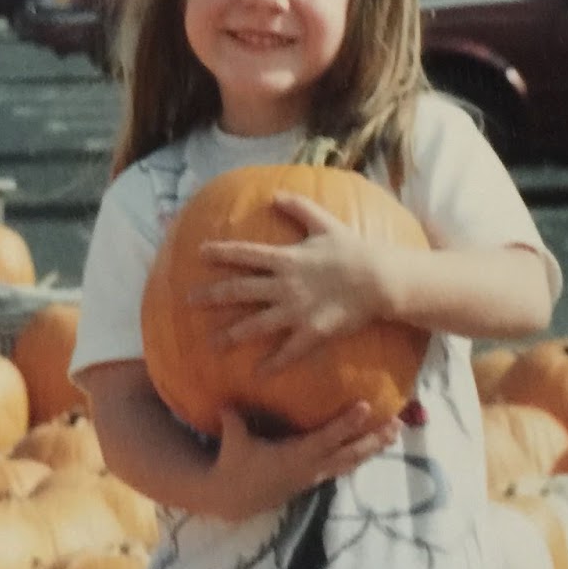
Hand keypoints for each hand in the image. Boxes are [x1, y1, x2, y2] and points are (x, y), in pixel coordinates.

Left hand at [192, 191, 397, 373]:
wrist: (379, 279)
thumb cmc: (353, 250)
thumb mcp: (325, 223)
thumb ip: (300, 208)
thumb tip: (276, 193)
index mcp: (286, 259)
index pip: (245, 254)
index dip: (221, 253)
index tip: (198, 253)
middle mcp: (285, 285)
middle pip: (240, 291)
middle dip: (212, 295)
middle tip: (188, 300)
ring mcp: (296, 311)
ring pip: (255, 325)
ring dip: (231, 335)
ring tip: (210, 345)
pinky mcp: (311, 332)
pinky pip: (287, 352)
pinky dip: (272, 365)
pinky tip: (257, 374)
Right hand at [203, 400, 400, 519]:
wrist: (234, 499)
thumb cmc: (235, 466)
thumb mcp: (234, 441)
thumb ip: (234, 419)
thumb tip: (228, 399)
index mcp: (294, 457)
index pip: (326, 439)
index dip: (346, 424)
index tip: (366, 407)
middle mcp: (310, 468)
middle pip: (349, 454)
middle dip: (374, 439)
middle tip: (397, 423)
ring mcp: (315, 476)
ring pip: (351, 462)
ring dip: (373, 448)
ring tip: (394, 433)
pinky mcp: (314, 478)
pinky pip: (344, 466)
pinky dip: (361, 455)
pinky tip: (374, 445)